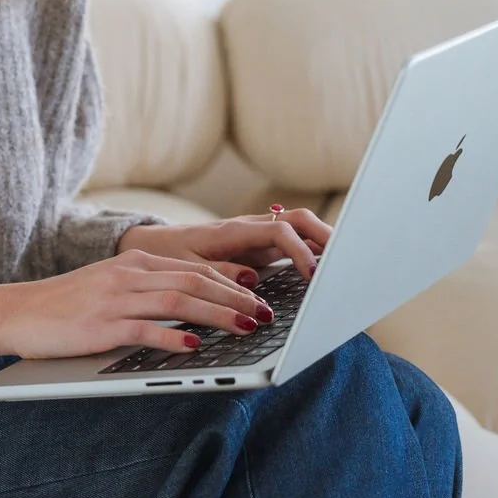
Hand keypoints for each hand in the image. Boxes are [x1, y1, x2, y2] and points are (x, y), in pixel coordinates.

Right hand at [0, 248, 286, 363]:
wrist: (17, 312)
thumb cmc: (66, 306)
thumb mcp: (111, 286)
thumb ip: (148, 290)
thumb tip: (194, 308)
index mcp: (135, 263)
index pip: (195, 268)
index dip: (232, 283)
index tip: (260, 296)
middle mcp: (129, 275)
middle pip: (195, 281)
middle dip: (236, 298)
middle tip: (266, 314)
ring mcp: (115, 299)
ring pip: (178, 300)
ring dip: (218, 315)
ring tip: (246, 327)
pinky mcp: (101, 325)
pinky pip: (145, 329)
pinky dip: (174, 337)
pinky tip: (196, 347)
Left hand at [116, 208, 330, 287]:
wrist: (150, 245)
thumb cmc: (168, 256)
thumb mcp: (186, 269)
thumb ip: (219, 273)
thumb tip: (253, 278)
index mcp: (233, 231)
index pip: (280, 232)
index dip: (300, 252)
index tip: (314, 275)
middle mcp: (249, 228)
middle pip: (298, 220)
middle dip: (325, 235)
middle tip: (347, 260)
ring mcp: (255, 235)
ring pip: (299, 227)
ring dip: (323, 240)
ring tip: (346, 262)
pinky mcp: (257, 246)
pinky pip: (291, 241)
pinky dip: (311, 248)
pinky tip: (325, 266)